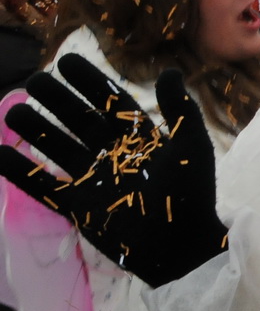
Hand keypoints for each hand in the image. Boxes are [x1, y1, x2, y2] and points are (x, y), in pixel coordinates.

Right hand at [0, 55, 225, 286]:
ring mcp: (95, 182)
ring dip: (37, 131)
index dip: (90, 83)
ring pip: (59, 150)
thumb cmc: (189, 196)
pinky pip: (45, 187)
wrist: (180, 248)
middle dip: (58, 101)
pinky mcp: (80, 208)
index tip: (67, 62)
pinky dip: (22, 172)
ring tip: (13, 112)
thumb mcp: (190, 148)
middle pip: (80, 122)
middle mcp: (115, 157)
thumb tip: (168, 71)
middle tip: (33, 81)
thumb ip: (180, 110)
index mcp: (141, 141)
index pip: (111, 105)